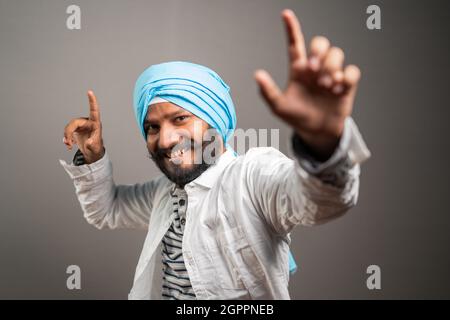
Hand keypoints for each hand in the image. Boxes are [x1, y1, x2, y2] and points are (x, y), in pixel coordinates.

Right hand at [63, 90, 104, 163]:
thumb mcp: (95, 148)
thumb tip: (88, 142)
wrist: (92, 153)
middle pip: (74, 123)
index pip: (93, 110)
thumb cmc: (96, 148)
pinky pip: (67, 130)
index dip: (92, 101)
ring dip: (67, 136)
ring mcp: (81, 125)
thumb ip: (92, 144)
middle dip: (69, 132)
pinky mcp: (76, 129)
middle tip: (69, 143)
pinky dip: (66, 138)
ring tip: (69, 145)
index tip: (90, 91)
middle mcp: (87, 122)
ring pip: (69, 127)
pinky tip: (69, 145)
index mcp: (95, 123)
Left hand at [255, 9, 360, 159]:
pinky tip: (339, 90)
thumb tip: (257, 74)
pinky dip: (347, 77)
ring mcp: (332, 74)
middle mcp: (316, 68)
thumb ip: (268, 92)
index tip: (285, 14)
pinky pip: (353, 70)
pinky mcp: (347, 84)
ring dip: (332, 67)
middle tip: (313, 69)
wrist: (316, 132)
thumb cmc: (297, 117)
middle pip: (321, 42)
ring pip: (337, 53)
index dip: (291, 28)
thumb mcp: (279, 107)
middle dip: (318, 51)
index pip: (294, 44)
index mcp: (298, 70)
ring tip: (327, 86)